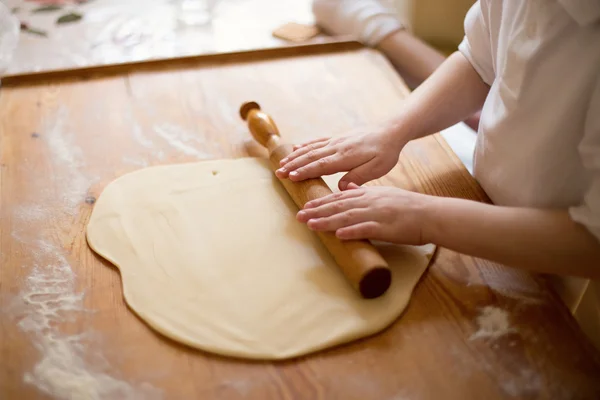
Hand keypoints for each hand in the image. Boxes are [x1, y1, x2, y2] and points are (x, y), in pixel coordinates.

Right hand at [276, 126, 404, 190]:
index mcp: (346, 156)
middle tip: (279, 173)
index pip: (321, 165)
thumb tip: (339, 187)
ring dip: (295, 156)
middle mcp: (337, 147)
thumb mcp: (377, 169)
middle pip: (311, 156)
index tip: (291, 177)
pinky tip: (296, 148)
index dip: (305, 171)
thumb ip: (357, 178)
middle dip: (294, 165)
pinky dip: (305, 145)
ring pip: (311, 148)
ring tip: (281, 163)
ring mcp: (336, 140)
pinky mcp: (338, 137)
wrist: (390, 130)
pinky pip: (318, 141)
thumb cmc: (386, 152)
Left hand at [296, 183, 431, 244]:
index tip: (306, 205)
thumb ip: (365, 192)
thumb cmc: (408, 207)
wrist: (430, 214)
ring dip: (327, 221)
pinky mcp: (386, 227)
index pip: (340, 197)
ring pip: (347, 217)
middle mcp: (369, 202)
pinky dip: (352, 232)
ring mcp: (377, 214)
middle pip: (338, 206)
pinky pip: (367, 229)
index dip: (322, 201)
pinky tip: (339, 235)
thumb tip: (348, 187)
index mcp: (368, 194)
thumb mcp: (384, 194)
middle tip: (299, 215)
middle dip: (317, 210)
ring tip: (311, 224)